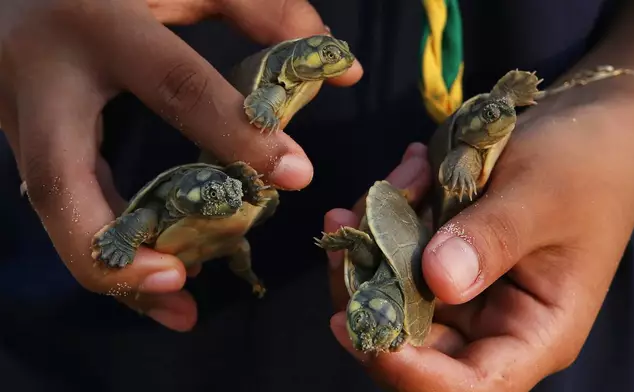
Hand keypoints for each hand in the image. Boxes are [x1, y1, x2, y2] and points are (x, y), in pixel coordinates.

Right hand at [0, 0, 360, 331]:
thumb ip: (262, 12)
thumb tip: (340, 69)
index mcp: (98, 22)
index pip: (174, 86)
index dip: (236, 133)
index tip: (294, 173)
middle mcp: (42, 76)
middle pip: (60, 180)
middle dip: (118, 248)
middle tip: (183, 286)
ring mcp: (17, 111)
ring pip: (52, 207)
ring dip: (111, 267)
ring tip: (176, 308)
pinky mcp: (18, 132)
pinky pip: (58, 198)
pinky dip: (106, 241)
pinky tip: (152, 270)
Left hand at [323, 81, 633, 390]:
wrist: (589, 127)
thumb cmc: (585, 165)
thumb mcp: (542, 198)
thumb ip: (493, 240)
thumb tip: (436, 281)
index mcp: (531, 331)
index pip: (467, 385)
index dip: (407, 370)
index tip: (354, 323)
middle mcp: (490, 321)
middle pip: (409, 339)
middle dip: (367, 285)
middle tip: (350, 223)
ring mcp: (460, 287)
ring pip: (391, 289)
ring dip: (374, 238)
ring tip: (393, 181)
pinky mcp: (441, 254)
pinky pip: (395, 249)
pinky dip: (386, 214)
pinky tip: (404, 172)